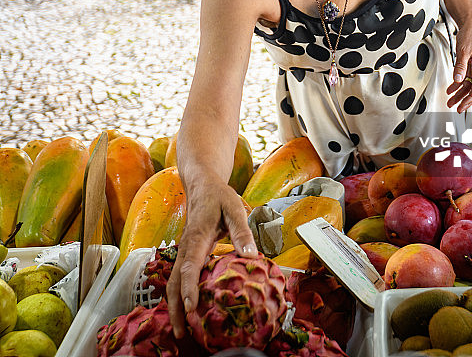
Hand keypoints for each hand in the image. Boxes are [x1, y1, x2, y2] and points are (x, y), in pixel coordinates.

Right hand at [166, 181, 256, 337]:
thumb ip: (242, 232)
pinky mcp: (187, 254)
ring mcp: (184, 251)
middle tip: (182, 332)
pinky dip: (179, 294)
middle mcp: (186, 248)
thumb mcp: (234, 209)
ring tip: (182, 329)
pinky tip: (188, 309)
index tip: (191, 308)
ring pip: (173, 281)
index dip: (189, 289)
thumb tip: (251, 256)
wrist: (202, 184)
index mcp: (197, 238)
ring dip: (175, 304)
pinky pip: (179, 277)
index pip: (189, 267)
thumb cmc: (219, 196)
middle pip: (174, 281)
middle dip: (176, 307)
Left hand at [446, 11, 471, 112]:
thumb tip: (457, 80)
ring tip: (449, 101)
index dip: (470, 99)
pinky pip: (464, 77)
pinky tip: (450, 89)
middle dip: (463, 99)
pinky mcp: (470, 64)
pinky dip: (457, 84)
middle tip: (454, 108)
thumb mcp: (464, 50)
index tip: (462, 107)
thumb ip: (460, 66)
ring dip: (459, 93)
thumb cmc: (471, 34)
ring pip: (467, 84)